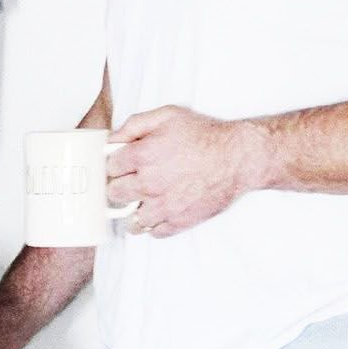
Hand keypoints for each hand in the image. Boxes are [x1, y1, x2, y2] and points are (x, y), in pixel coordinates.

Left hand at [107, 106, 249, 237]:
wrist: (238, 158)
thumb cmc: (205, 135)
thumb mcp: (167, 116)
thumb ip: (134, 125)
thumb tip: (112, 140)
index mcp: (142, 156)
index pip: (110, 167)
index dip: (116, 164)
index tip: (124, 164)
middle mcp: (149, 183)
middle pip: (114, 193)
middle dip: (121, 186)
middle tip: (131, 181)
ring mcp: (163, 206)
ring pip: (131, 219)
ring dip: (134, 210)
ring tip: (143, 201)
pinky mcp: (179, 221)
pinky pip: (154, 232)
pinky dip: (154, 225)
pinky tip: (160, 213)